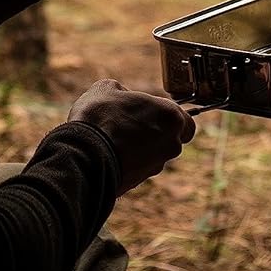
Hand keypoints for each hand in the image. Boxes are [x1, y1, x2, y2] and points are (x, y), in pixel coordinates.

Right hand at [68, 79, 195, 194]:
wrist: (84, 157)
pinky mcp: (140, 181)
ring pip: (155, 153)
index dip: (168, 114)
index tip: (151, 110)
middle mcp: (171, 144)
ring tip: (115, 136)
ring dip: (141, 146)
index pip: (186, 119)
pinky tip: (109, 151)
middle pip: (172, 138)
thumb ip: (123, 91)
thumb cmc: (100, 118)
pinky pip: (139, 167)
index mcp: (171, 117)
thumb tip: (123, 97)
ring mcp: (157, 165)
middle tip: (133, 122)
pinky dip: (129, 160)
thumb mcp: (107, 88)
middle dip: (156, 131)